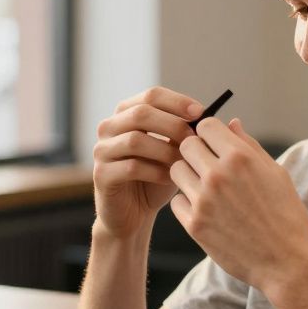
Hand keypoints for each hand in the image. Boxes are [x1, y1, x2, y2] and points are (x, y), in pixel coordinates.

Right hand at [92, 86, 202, 238]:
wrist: (134, 213)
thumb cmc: (156, 177)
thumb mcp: (172, 150)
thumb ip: (182, 131)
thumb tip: (205, 115)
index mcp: (126, 113)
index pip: (151, 95)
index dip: (178, 101)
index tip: (201, 112)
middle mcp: (109, 127)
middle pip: (141, 113)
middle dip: (173, 125)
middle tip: (195, 139)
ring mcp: (102, 151)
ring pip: (135, 140)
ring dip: (165, 150)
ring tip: (185, 162)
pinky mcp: (101, 175)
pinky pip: (131, 167)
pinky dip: (156, 171)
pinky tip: (171, 178)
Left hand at [169, 117, 307, 290]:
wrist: (286, 262)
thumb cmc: (286, 215)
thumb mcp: (276, 173)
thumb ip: (249, 145)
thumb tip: (231, 123)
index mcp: (240, 158)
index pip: (205, 125)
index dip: (208, 131)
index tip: (214, 142)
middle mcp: (218, 175)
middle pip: (185, 145)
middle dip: (195, 151)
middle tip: (207, 164)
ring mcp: (203, 200)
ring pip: (176, 171)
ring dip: (188, 175)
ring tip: (206, 187)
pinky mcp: (194, 225)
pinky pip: (177, 201)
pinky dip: (188, 203)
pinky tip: (206, 210)